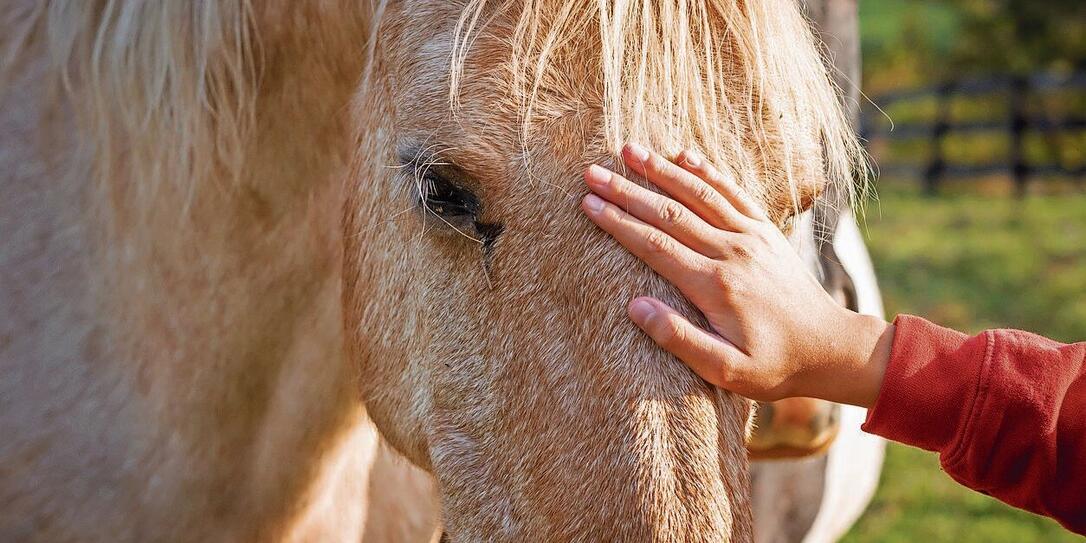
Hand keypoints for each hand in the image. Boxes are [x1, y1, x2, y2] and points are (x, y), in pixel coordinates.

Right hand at [580, 143, 892, 406]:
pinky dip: (707, 171)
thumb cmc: (774, 366)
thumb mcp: (725, 370)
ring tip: (629, 150)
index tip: (589, 204)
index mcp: (715, 285)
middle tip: (593, 172)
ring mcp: (751, 237)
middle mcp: (731, 252)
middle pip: (669, 213)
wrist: (830, 348)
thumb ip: (679, 339)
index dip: (619, 223)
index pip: (655, 245)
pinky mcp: (765, 232)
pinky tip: (685, 154)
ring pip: (699, 194)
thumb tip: (635, 306)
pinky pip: (732, 193)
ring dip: (662, 170)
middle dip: (627, 190)